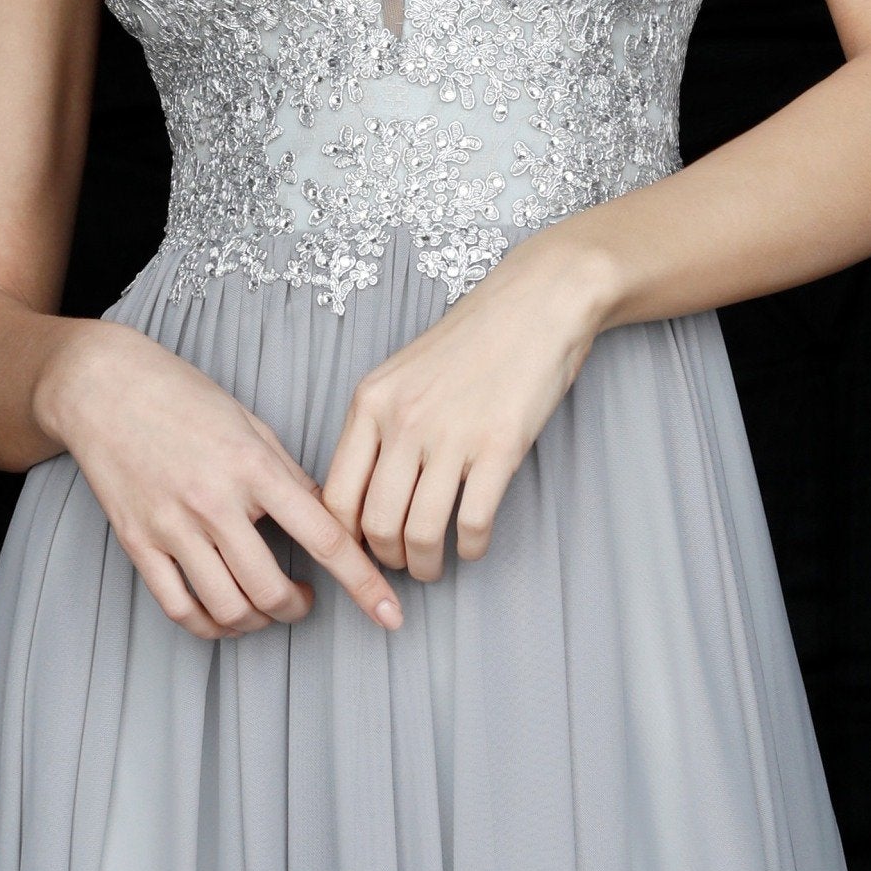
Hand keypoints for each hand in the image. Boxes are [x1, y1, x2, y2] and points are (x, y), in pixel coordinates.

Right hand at [37, 321, 403, 639]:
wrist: (103, 386)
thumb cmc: (182, 396)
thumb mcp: (250, 424)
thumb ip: (289, 475)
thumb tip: (330, 520)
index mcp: (253, 466)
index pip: (324, 537)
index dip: (363, 583)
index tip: (391, 614)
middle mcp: (213, 501)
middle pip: (271, 589)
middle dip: (298, 608)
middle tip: (306, 600)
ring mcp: (171, 526)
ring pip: (227, 608)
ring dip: (257, 622)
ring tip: (266, 609)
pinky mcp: (137, 542)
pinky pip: (179, 608)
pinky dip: (210, 626)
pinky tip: (225, 616)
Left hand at [320, 236, 616, 581]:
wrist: (535, 304)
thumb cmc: (471, 340)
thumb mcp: (402, 373)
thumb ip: (378, 424)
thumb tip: (362, 491)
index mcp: (371, 402)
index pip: (336, 494)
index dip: (343, 538)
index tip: (357, 552)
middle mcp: (404, 422)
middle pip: (375, 523)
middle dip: (385, 559)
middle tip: (399, 564)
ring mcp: (452, 436)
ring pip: (420, 532)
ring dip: (425, 564)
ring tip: (432, 567)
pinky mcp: (500, 448)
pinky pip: (472, 522)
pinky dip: (470, 548)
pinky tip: (471, 546)